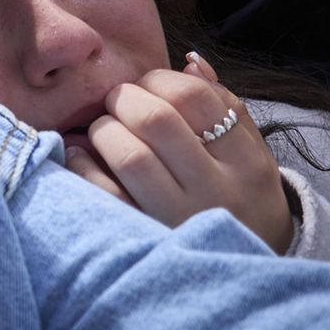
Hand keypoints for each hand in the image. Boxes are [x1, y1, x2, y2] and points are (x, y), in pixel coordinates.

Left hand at [64, 64, 292, 252]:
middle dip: (124, 99)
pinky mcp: (145, 237)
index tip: (145, 84)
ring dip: (104, 130)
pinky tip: (80, 156)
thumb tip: (190, 61)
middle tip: (116, 102)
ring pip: (130, 156)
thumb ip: (224, 104)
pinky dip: (83, 166)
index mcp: (246, 162)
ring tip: (103, 129)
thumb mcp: (249, 153)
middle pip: (156, 120)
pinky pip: (105, 194)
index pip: (194, 98)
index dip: (158, 79)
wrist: (245, 269)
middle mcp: (216, 190)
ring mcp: (179, 218)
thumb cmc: (239, 196)